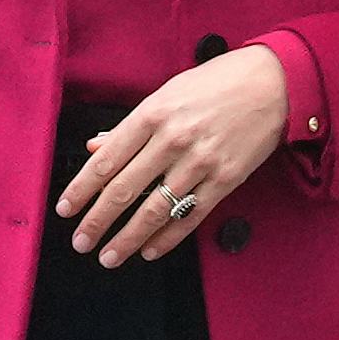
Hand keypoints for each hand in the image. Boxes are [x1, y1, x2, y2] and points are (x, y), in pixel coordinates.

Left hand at [55, 47, 289, 263]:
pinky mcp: (225, 179)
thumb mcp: (167, 93)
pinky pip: (191, 216)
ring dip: (128, 238)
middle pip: (125, 189)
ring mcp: (200, 162)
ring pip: (155, 209)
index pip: (106, 160)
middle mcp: (173, 139)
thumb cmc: (217, 84)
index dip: (82, 189)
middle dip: (97, 220)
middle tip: (80, 242)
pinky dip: (168, 238)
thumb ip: (130, 126)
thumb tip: (95, 148)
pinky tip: (150, 250)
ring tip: (109, 256)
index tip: (66, 209)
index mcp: (153, 114)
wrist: (272, 83)